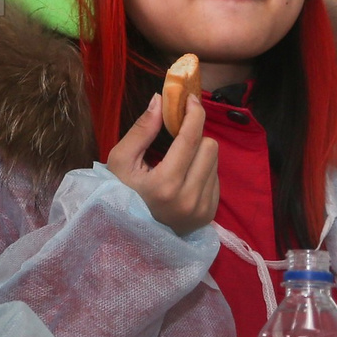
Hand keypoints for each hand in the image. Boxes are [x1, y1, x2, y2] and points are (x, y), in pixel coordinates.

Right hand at [105, 94, 218, 237]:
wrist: (129, 237)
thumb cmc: (120, 194)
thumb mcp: (120, 161)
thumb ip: (141, 129)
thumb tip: (160, 100)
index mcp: (165, 184)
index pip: (191, 139)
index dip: (194, 113)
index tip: (191, 99)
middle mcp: (189, 198)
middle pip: (210, 146)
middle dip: (195, 137)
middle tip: (177, 139)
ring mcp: (202, 209)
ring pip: (215, 162)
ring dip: (199, 154)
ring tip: (178, 163)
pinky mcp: (209, 215)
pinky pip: (215, 179)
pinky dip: (202, 172)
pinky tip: (184, 180)